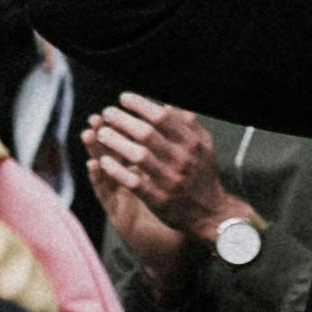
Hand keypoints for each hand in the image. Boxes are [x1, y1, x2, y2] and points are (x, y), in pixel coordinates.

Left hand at [87, 93, 232, 258]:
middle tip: (107, 112)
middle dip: (123, 120)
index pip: (162, 117)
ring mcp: (169, 180)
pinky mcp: (158, 199)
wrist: (211, 214)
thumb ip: (188, 123)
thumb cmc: (203, 174)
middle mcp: (181, 159)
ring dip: (116, 142)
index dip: (140, 105)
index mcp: (191, 143)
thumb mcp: (204, 145)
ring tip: (101, 133)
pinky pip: (133, 182)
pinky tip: (103, 161)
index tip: (123, 98)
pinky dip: (117, 170)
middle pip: (147, 134)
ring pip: (138, 156)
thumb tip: (167, 104)